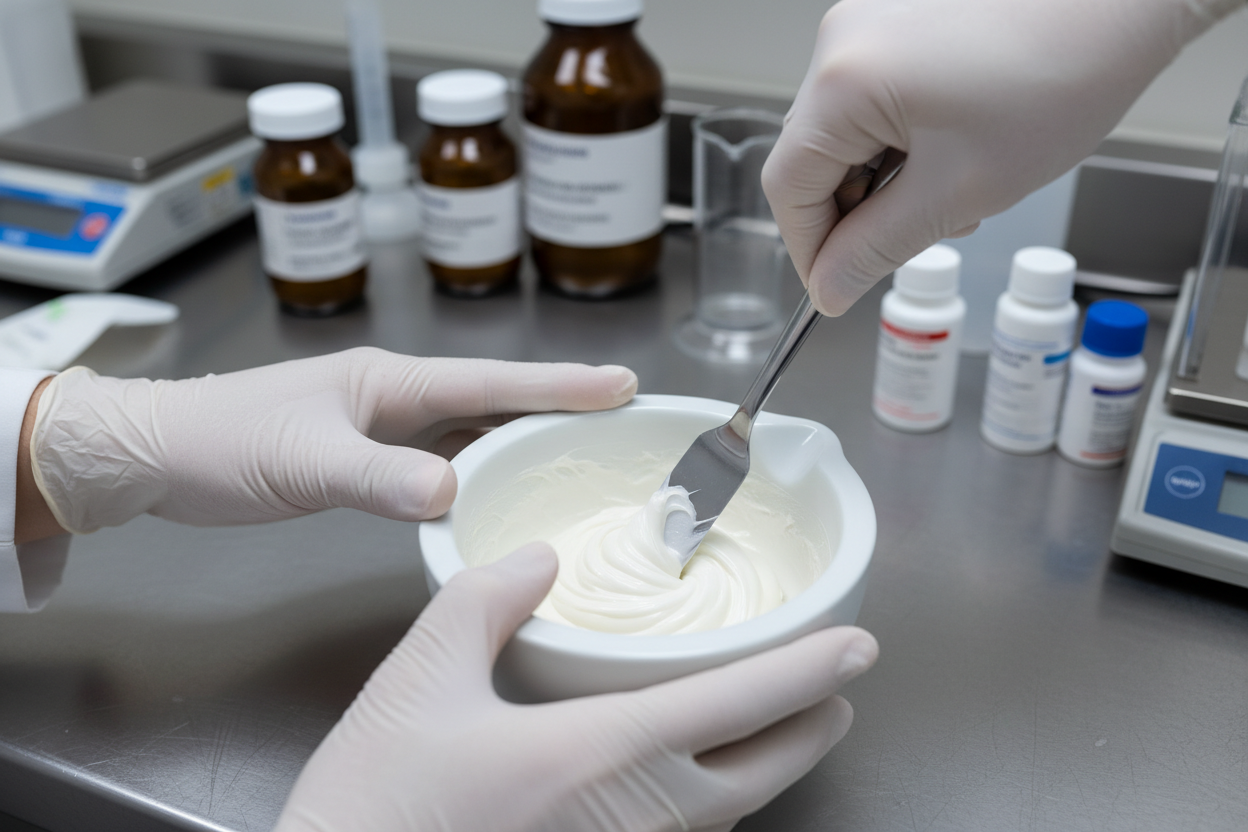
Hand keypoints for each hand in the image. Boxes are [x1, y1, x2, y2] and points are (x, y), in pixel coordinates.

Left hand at [29, 348, 636, 532]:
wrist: (155, 455)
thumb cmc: (221, 443)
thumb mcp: (302, 462)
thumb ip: (377, 478)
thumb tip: (452, 493)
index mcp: (389, 383)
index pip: (490, 381)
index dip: (558, 384)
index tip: (620, 385)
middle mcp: (395, 398)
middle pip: (496, 398)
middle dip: (560, 404)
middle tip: (626, 417)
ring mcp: (382, 427)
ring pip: (474, 429)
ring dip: (527, 436)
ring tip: (584, 449)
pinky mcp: (367, 458)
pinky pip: (444, 460)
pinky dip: (482, 470)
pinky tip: (503, 490)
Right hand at [276, 543, 878, 831]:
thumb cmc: (378, 806)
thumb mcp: (418, 681)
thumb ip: (484, 602)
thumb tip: (536, 561)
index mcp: (604, 755)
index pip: (739, 704)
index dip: (809, 671)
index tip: (858, 647)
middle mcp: (638, 818)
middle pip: (765, 772)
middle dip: (813, 724)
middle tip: (839, 688)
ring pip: (734, 814)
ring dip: (771, 765)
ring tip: (783, 724)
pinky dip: (719, 801)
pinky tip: (699, 779)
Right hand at [762, 0, 1240, 315]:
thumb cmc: (1061, 76)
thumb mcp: (960, 190)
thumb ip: (879, 247)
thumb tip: (831, 286)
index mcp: (841, 81)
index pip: (788, 187)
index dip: (811, 249)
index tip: (839, 287)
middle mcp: (840, 41)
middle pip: (814, 156)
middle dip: (857, 212)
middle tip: (915, 238)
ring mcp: (869, 22)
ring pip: (848, 129)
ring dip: (885, 176)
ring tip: (955, 188)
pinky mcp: (899, 17)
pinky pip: (875, 95)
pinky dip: (903, 136)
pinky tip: (956, 146)